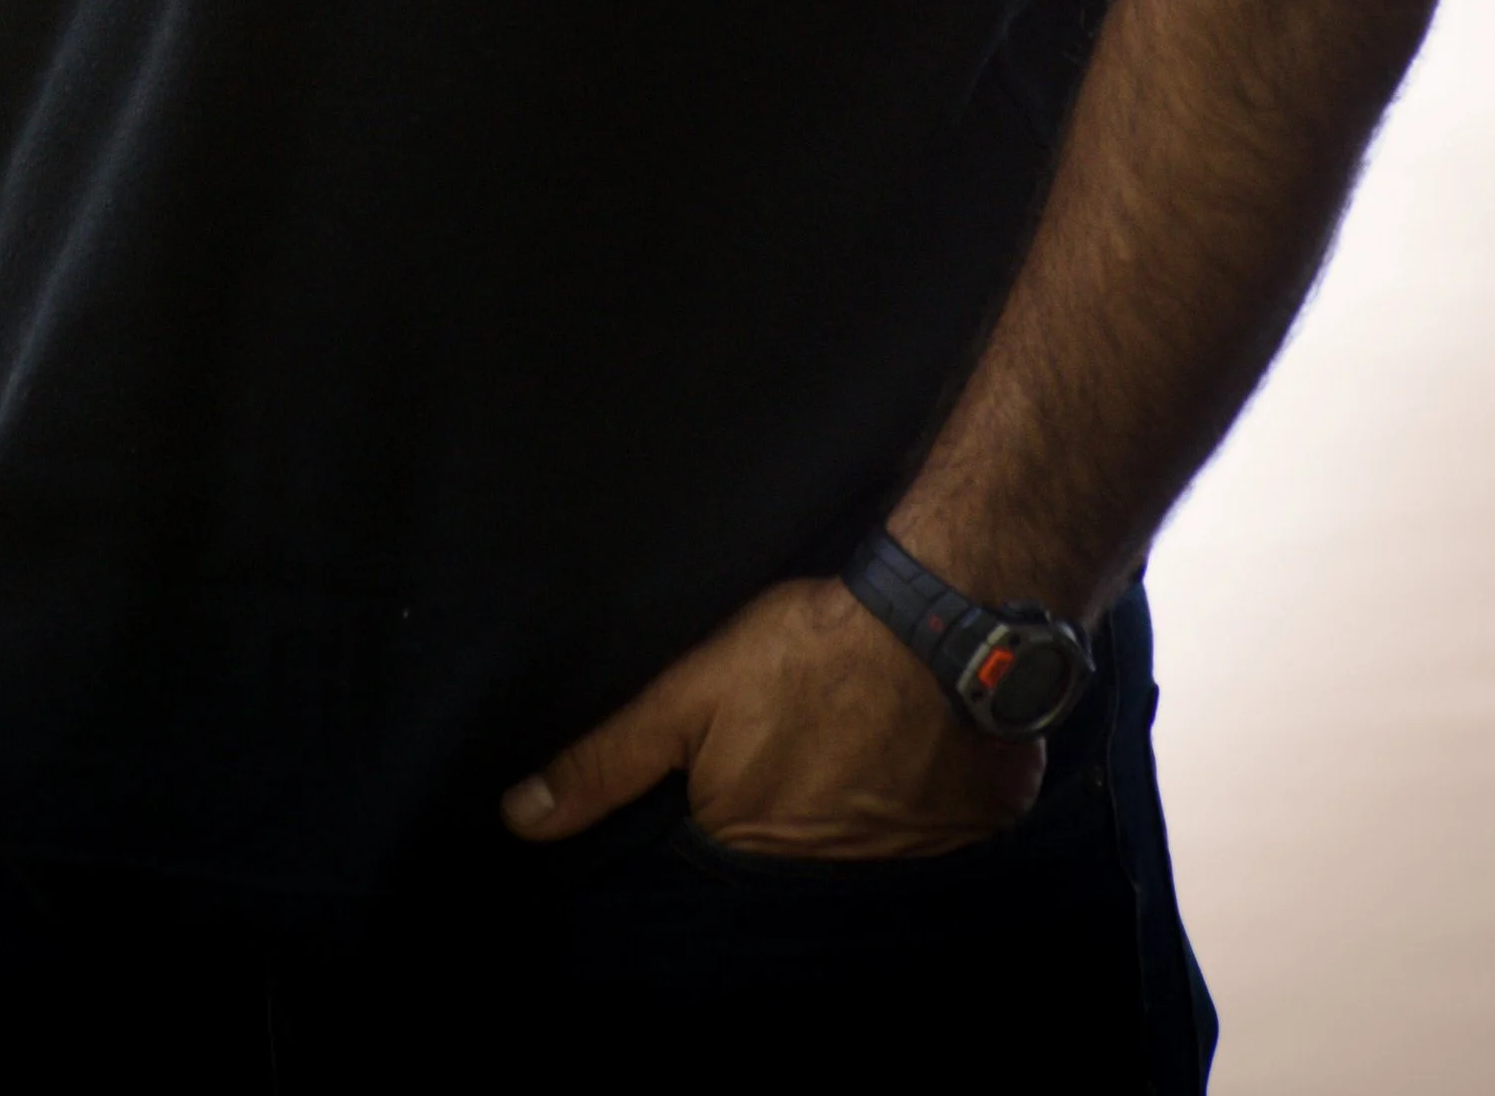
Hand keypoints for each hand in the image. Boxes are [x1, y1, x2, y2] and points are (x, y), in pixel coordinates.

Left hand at [502, 575, 1041, 860]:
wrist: (938, 619)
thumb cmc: (806, 649)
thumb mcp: (688, 695)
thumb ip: (608, 761)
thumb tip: (520, 820)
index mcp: (753, 849)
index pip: (721, 853)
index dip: (721, 809)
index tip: (737, 769)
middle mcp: (830, 875)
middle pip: (792, 855)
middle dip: (790, 814)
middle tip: (803, 746)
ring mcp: (911, 859)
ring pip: (867, 843)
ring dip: (860, 809)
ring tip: (858, 742)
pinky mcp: (974, 828)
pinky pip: (942, 830)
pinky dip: (928, 799)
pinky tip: (919, 752)